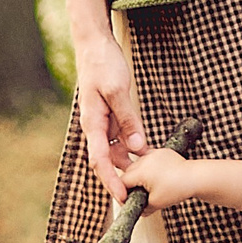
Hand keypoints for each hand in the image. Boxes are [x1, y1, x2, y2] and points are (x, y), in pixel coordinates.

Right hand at [74, 32, 145, 204]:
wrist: (94, 45)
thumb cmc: (103, 64)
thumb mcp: (118, 91)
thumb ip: (128, 120)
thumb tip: (137, 147)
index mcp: (92, 123)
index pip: (100, 161)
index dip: (111, 181)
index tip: (122, 197)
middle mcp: (95, 127)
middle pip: (106, 162)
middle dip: (120, 179)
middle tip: (138, 197)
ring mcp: (102, 122)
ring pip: (114, 151)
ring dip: (129, 164)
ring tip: (148, 177)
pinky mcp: (109, 116)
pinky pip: (119, 138)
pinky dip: (131, 148)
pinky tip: (146, 153)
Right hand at [118, 146, 198, 209]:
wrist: (196, 178)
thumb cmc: (179, 189)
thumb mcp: (155, 204)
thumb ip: (141, 208)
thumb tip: (136, 210)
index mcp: (140, 171)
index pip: (122, 182)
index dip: (123, 194)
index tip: (128, 201)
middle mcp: (145, 159)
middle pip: (128, 172)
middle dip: (131, 184)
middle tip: (138, 196)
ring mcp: (153, 154)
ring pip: (137, 165)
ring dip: (139, 176)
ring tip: (149, 186)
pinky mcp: (161, 152)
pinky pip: (148, 160)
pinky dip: (148, 169)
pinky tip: (155, 177)